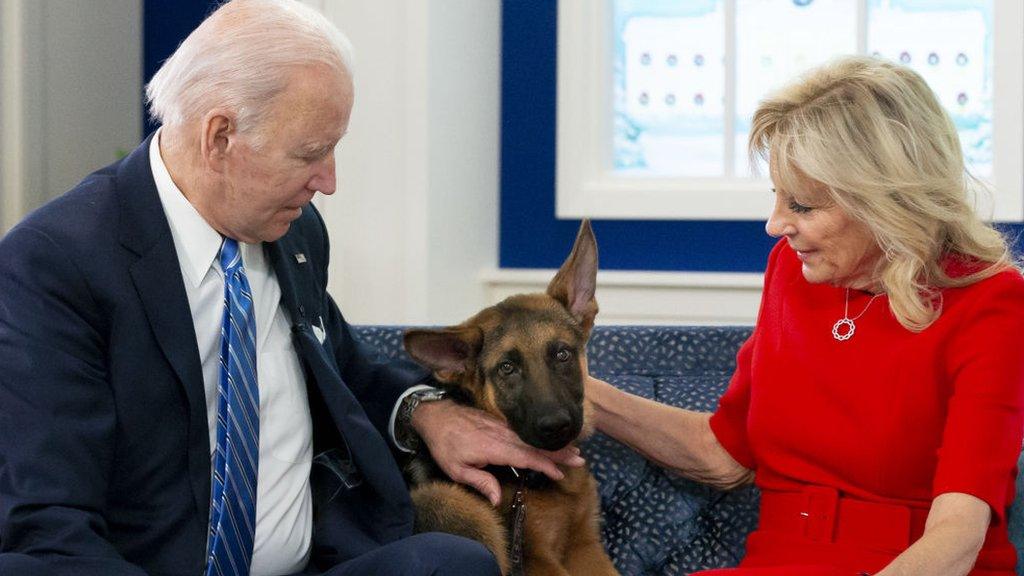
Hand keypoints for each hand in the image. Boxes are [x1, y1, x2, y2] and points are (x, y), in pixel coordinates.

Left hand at [411, 400, 585, 505]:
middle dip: (558, 452)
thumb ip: (479, 482)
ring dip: (553, 444)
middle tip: (579, 459)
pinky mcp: (500, 423)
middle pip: (534, 445)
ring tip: (574, 450)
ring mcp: (502, 427)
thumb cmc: (444, 445)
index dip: (543, 464)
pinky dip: (539, 438)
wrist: (436, 415)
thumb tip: (497, 499)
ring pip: (532, 438)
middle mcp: (501, 436)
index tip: (560, 472)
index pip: (524, 457)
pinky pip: (524, 432)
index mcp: (492, 448)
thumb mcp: (456, 469)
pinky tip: (550, 442)